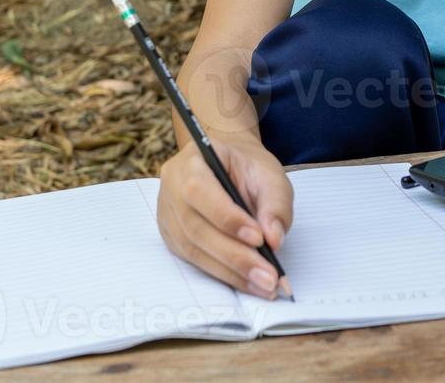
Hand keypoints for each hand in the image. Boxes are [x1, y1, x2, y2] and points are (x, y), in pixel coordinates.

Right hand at [156, 137, 292, 299]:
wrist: (229, 166)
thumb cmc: (247, 168)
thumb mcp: (270, 174)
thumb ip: (276, 203)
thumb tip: (274, 240)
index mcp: (191, 160)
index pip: (199, 190)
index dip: (227, 218)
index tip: (259, 239)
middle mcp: (171, 187)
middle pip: (196, 227)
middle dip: (235, 256)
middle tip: (268, 276)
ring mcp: (168, 214)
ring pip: (193, 249)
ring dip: (231, 272)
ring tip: (263, 284)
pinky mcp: (172, 237)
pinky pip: (194, 260)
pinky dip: (223, 274)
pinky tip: (248, 282)